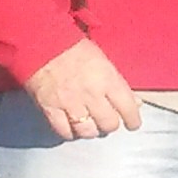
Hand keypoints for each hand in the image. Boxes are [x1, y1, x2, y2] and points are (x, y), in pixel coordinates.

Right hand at [26, 39, 140, 140]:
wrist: (42, 44)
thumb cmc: (76, 50)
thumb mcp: (104, 62)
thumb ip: (119, 85)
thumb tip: (136, 103)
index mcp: (108, 80)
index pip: (128, 108)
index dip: (133, 120)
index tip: (132, 124)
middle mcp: (91, 94)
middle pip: (109, 124)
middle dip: (110, 124)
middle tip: (106, 121)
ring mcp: (70, 103)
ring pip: (88, 131)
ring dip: (91, 130)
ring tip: (90, 125)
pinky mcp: (51, 109)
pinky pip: (64, 132)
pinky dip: (70, 133)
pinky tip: (72, 127)